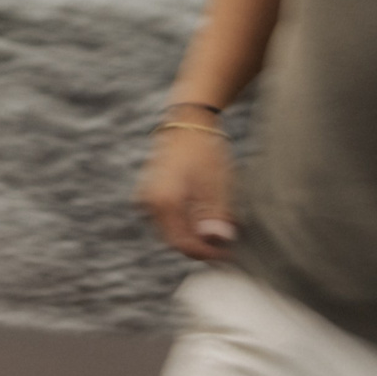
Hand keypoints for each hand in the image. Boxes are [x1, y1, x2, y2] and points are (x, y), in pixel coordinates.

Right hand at [135, 125, 238, 260]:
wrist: (188, 121)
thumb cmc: (204, 149)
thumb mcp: (216, 182)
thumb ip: (215, 215)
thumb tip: (217, 240)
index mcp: (164, 202)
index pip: (184, 244)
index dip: (207, 253)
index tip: (228, 253)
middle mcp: (150, 204)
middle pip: (177, 240)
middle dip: (203, 243)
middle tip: (229, 239)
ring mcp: (147, 200)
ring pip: (174, 230)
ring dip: (197, 233)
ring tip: (222, 223)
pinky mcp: (151, 195)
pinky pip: (170, 218)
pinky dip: (189, 221)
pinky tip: (208, 213)